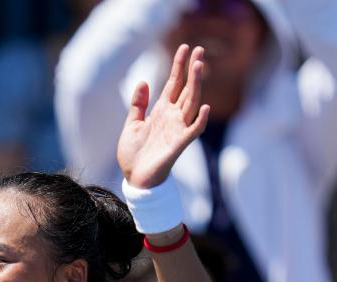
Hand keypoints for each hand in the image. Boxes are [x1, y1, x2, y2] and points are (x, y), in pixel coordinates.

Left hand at [117, 44, 209, 188]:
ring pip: (191, 103)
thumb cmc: (134, 154)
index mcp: (161, 111)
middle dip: (193, 70)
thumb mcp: (132, 124)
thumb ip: (138, 104)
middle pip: (187, 89)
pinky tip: (204, 107)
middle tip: (200, 49)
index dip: (179, 66)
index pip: (174, 84)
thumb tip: (143, 81)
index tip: (185, 47)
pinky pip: (192, 131)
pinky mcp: (178, 145)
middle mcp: (173, 117)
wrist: (134, 179)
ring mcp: (177, 130)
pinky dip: (199, 120)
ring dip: (197, 85)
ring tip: (199, 66)